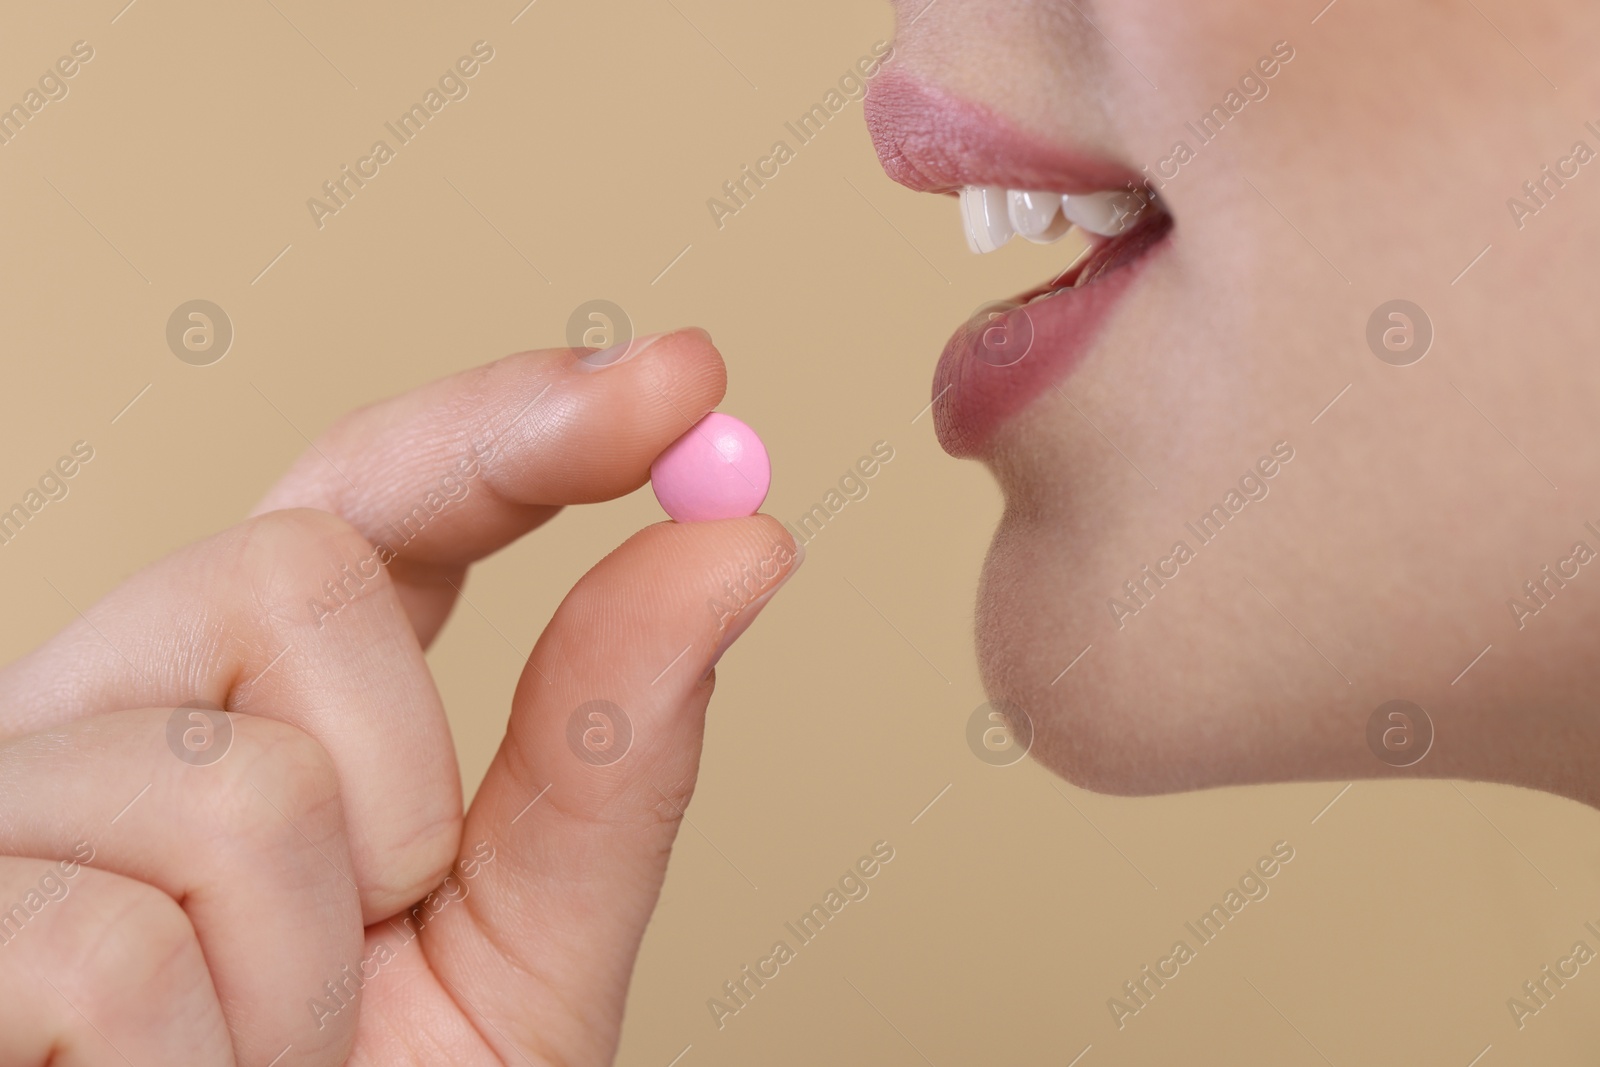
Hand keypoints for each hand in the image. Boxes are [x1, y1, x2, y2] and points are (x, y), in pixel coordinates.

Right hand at [0, 328, 799, 1064]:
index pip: (385, 491)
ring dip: (304, 975)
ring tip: (245, 1056)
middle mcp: (118, 701)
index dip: (521, 419)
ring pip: (233, 780)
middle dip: (401, 788)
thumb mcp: (520, 954)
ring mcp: (5, 796)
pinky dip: (198, 1066)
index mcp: (271, 699)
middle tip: (365, 936)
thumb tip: (740, 546)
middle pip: (296, 567)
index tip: (676, 379)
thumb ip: (608, 756)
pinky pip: (117, 944)